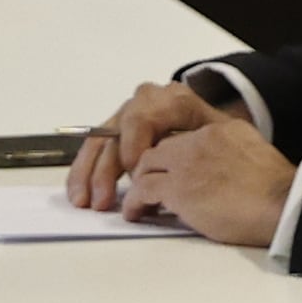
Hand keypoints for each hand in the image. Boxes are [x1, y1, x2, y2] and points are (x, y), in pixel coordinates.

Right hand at [64, 78, 216, 209]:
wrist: (220, 135)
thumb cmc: (221, 143)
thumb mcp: (223, 139)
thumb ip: (201, 146)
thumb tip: (178, 167)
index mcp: (173, 100)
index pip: (143, 116)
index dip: (133, 145)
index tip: (136, 173)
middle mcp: (145, 103)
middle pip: (115, 131)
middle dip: (106, 169)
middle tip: (103, 199)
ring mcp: (127, 116)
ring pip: (99, 141)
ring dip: (88, 174)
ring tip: (84, 202)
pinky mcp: (116, 132)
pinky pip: (94, 149)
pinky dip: (85, 172)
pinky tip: (79, 192)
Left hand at [118, 116, 296, 248]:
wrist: (284, 204)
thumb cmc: (280, 193)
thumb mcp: (257, 156)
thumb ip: (235, 157)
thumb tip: (222, 176)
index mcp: (222, 130)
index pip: (184, 138)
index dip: (173, 158)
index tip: (170, 173)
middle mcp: (201, 139)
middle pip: (160, 148)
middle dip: (150, 168)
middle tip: (147, 187)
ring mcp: (187, 162)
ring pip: (145, 167)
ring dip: (140, 185)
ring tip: (140, 203)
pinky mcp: (178, 188)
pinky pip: (142, 191)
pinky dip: (135, 203)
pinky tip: (137, 213)